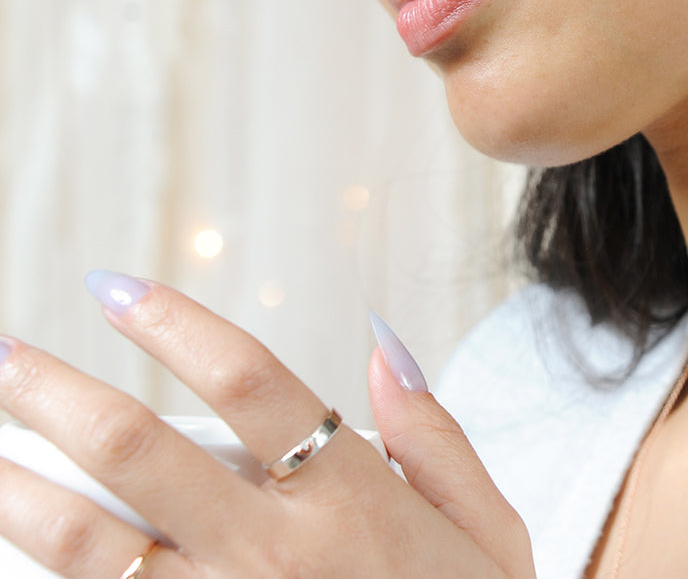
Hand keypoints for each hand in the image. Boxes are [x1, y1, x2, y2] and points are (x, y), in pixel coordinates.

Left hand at [0, 274, 535, 577]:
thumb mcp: (487, 531)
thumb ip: (435, 435)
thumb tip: (382, 344)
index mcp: (349, 500)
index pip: (248, 381)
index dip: (175, 324)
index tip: (114, 288)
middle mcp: (272, 554)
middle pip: (138, 451)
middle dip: (55, 392)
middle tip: (3, 350)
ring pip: (87, 543)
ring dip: (16, 489)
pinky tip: (15, 550)